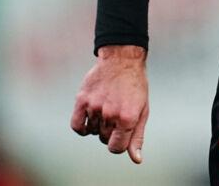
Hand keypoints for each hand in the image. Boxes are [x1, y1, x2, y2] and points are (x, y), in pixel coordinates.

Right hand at [71, 45, 149, 163]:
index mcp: (128, 118)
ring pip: (92, 132)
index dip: (118, 144)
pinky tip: (89, 121)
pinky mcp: (82, 100)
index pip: (116, 148)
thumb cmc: (135, 86)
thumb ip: (137, 136)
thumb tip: (137, 159)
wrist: (122, 59)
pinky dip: (82, 128)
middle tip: (116, 116)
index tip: (120, 135)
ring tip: (107, 109)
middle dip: (110, 132)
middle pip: (104, 139)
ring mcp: (95, 107)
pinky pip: (76, 126)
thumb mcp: (143, 110)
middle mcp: (110, 114)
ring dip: (98, 126)